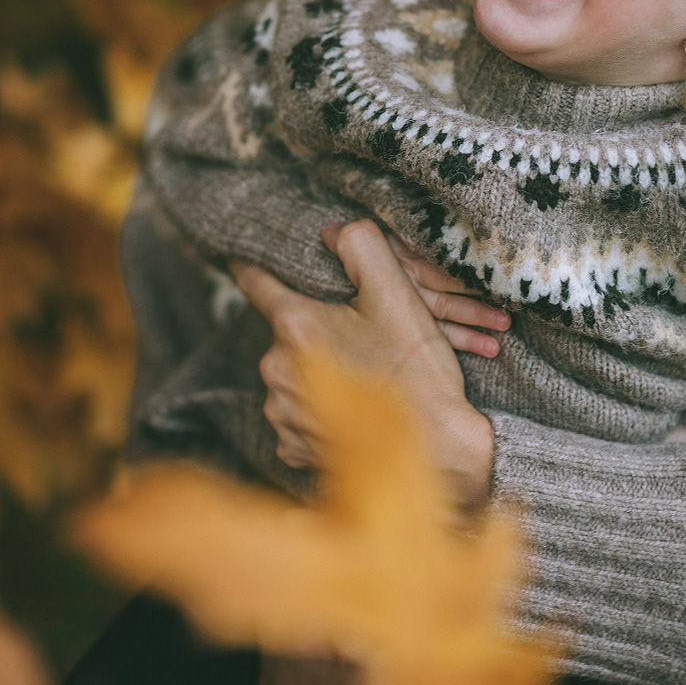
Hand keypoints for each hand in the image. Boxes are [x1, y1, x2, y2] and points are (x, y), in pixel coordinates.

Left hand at [231, 221, 494, 511]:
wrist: (438, 452)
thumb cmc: (418, 373)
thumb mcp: (398, 295)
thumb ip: (361, 246)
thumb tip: (330, 231)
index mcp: (295, 327)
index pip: (255, 281)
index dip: (256, 264)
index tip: (247, 256)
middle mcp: (275, 371)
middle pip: (283, 332)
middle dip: (312, 328)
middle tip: (356, 335)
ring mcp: (281, 413)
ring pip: (290, 374)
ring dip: (315, 371)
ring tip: (361, 377)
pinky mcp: (291, 448)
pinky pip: (295, 414)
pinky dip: (319, 409)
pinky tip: (353, 411)